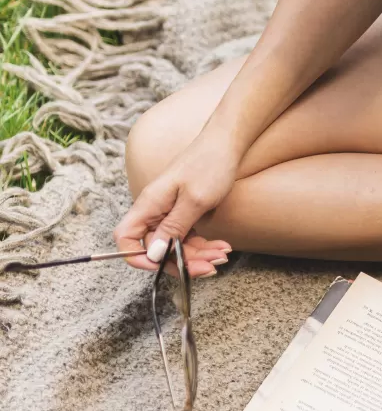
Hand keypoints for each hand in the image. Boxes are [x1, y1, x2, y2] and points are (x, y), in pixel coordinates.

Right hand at [114, 133, 239, 277]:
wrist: (227, 143)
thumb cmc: (209, 164)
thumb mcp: (195, 200)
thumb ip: (173, 228)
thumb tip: (152, 254)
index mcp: (149, 204)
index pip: (125, 238)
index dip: (137, 257)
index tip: (162, 266)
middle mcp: (155, 211)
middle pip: (156, 248)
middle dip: (181, 262)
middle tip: (210, 267)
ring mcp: (170, 213)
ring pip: (176, 246)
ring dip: (198, 256)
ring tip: (223, 254)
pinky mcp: (185, 213)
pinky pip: (188, 238)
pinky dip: (204, 246)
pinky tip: (222, 247)